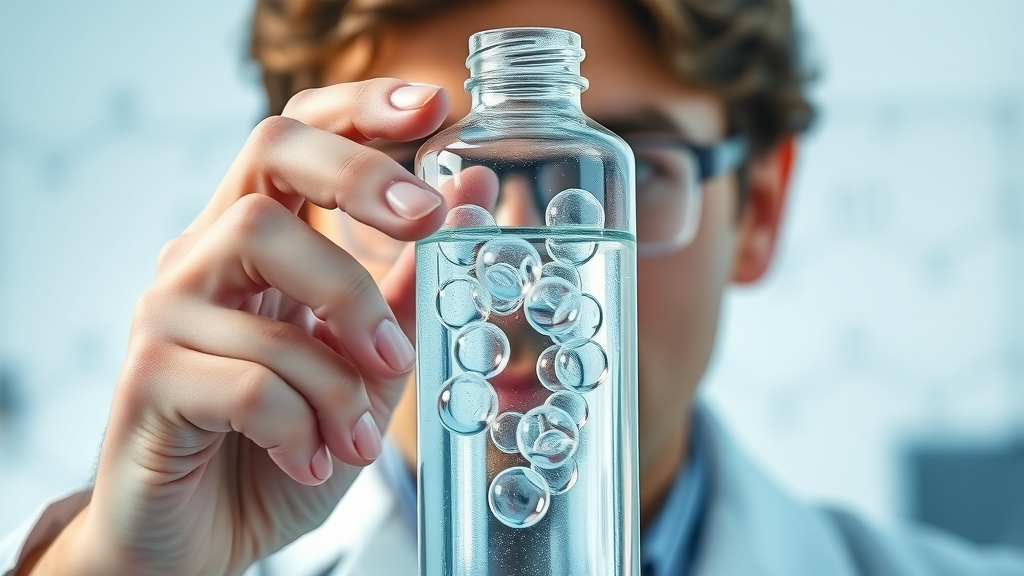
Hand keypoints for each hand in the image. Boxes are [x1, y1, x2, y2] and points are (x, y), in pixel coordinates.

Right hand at [26, 78, 449, 575]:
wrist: (203, 542)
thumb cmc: (284, 447)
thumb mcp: (367, 370)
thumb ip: (410, 286)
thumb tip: (473, 190)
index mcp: (257, 244)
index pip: (295, 134)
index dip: (362, 107)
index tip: (435, 106)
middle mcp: (203, 258)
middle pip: (267, 154)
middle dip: (360, 181)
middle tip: (427, 224)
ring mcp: (167, 312)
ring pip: (268, 269)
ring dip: (344, 354)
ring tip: (364, 430)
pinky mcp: (148, 379)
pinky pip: (250, 379)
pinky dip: (304, 425)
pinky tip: (312, 459)